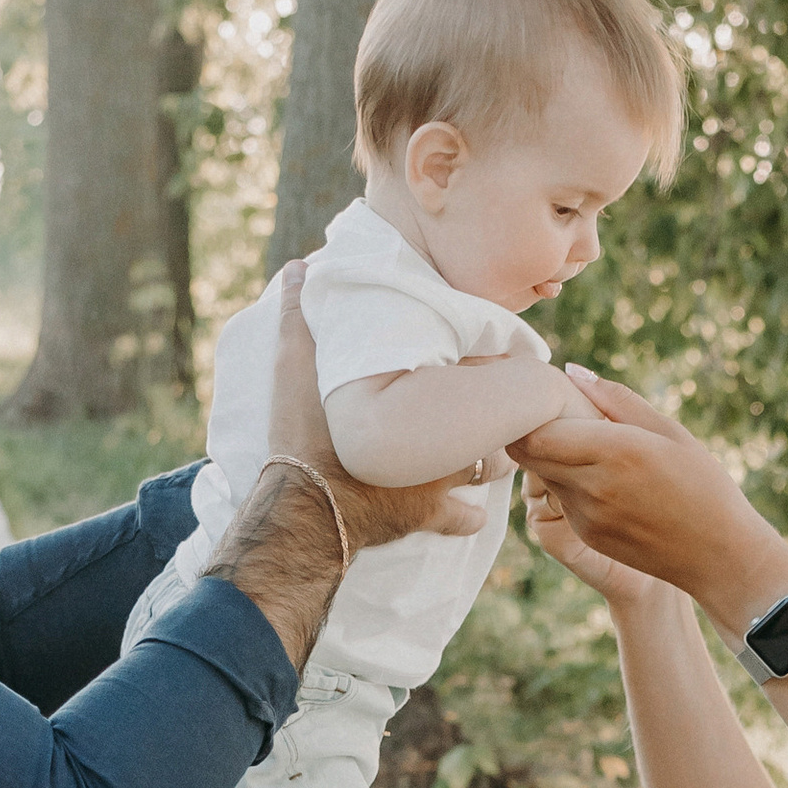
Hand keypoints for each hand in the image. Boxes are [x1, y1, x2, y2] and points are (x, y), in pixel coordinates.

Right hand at [268, 258, 483, 551]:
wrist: (308, 505)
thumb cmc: (305, 431)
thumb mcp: (293, 365)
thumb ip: (297, 316)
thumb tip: (296, 268)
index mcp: (421, 394)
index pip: (472, 369)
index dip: (480, 362)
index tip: (483, 356)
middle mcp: (442, 436)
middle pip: (490, 419)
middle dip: (493, 412)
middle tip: (489, 405)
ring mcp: (436, 478)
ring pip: (487, 466)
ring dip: (490, 459)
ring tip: (490, 451)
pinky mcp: (423, 516)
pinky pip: (461, 519)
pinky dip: (468, 516)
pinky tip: (472, 514)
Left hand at [514, 365, 787, 629]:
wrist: (718, 556)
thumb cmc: (703, 486)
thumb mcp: (670, 432)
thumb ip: (616, 399)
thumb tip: (571, 371)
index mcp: (616, 452)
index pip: (536, 430)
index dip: (532, 410)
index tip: (549, 396)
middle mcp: (593, 486)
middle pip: (527, 452)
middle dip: (531, 428)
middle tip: (556, 414)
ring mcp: (585, 516)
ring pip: (542, 476)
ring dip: (551, 456)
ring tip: (586, 445)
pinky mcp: (586, 535)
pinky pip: (561, 499)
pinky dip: (568, 483)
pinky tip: (604, 479)